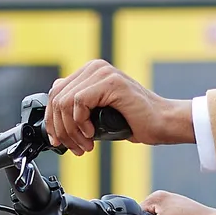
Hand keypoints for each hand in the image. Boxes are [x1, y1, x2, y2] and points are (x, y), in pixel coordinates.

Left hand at [43, 60, 192, 153]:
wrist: (163, 123)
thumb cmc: (136, 121)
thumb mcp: (98, 115)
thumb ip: (79, 111)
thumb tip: (54, 124)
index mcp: (90, 72)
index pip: (56, 92)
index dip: (52, 119)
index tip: (58, 140)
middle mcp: (94, 67)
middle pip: (56, 97)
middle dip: (59, 128)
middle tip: (72, 147)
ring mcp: (102, 72)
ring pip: (64, 102)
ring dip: (70, 130)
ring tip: (84, 145)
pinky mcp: (110, 82)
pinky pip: (79, 102)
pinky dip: (80, 123)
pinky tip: (91, 134)